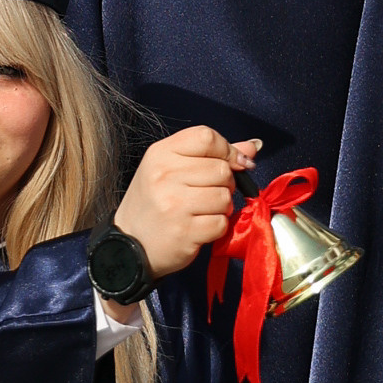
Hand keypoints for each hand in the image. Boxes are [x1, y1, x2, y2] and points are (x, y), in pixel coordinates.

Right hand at [114, 129, 261, 284]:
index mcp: (161, 153)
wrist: (130, 245)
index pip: (207, 137)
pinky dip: (216, 227)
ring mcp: (174, 204)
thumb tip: (252, 147)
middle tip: (208, 194)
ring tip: (203, 211)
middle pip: (222, 169)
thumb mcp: (172, 169)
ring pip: (225, 196)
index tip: (231, 164)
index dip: (227, 151)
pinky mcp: (184, 231)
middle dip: (225, 184)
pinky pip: (221, 223)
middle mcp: (164, 175)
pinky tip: (199, 227)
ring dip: (222, 207)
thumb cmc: (155, 203)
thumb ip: (213, 155)